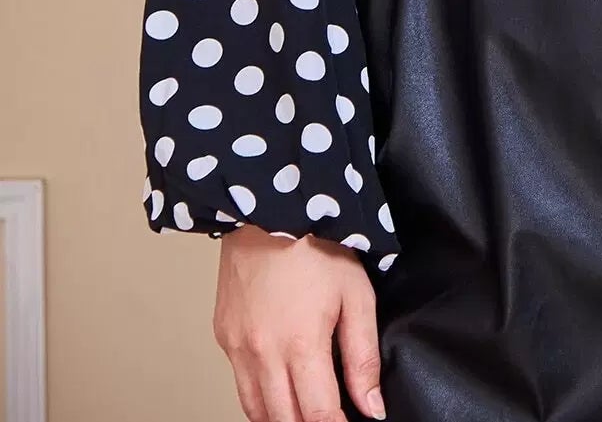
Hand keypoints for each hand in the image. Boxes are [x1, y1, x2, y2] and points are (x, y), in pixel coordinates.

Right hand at [213, 224, 384, 420]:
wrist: (269, 208)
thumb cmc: (316, 244)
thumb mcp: (356, 295)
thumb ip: (363, 356)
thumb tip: (371, 406)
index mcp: (300, 345)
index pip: (318, 416)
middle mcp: (262, 354)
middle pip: (285, 421)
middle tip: (331, 417)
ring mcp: (237, 348)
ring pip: (257, 412)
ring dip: (282, 419)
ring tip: (306, 412)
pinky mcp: (223, 338)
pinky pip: (240, 385)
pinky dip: (261, 399)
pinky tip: (280, 391)